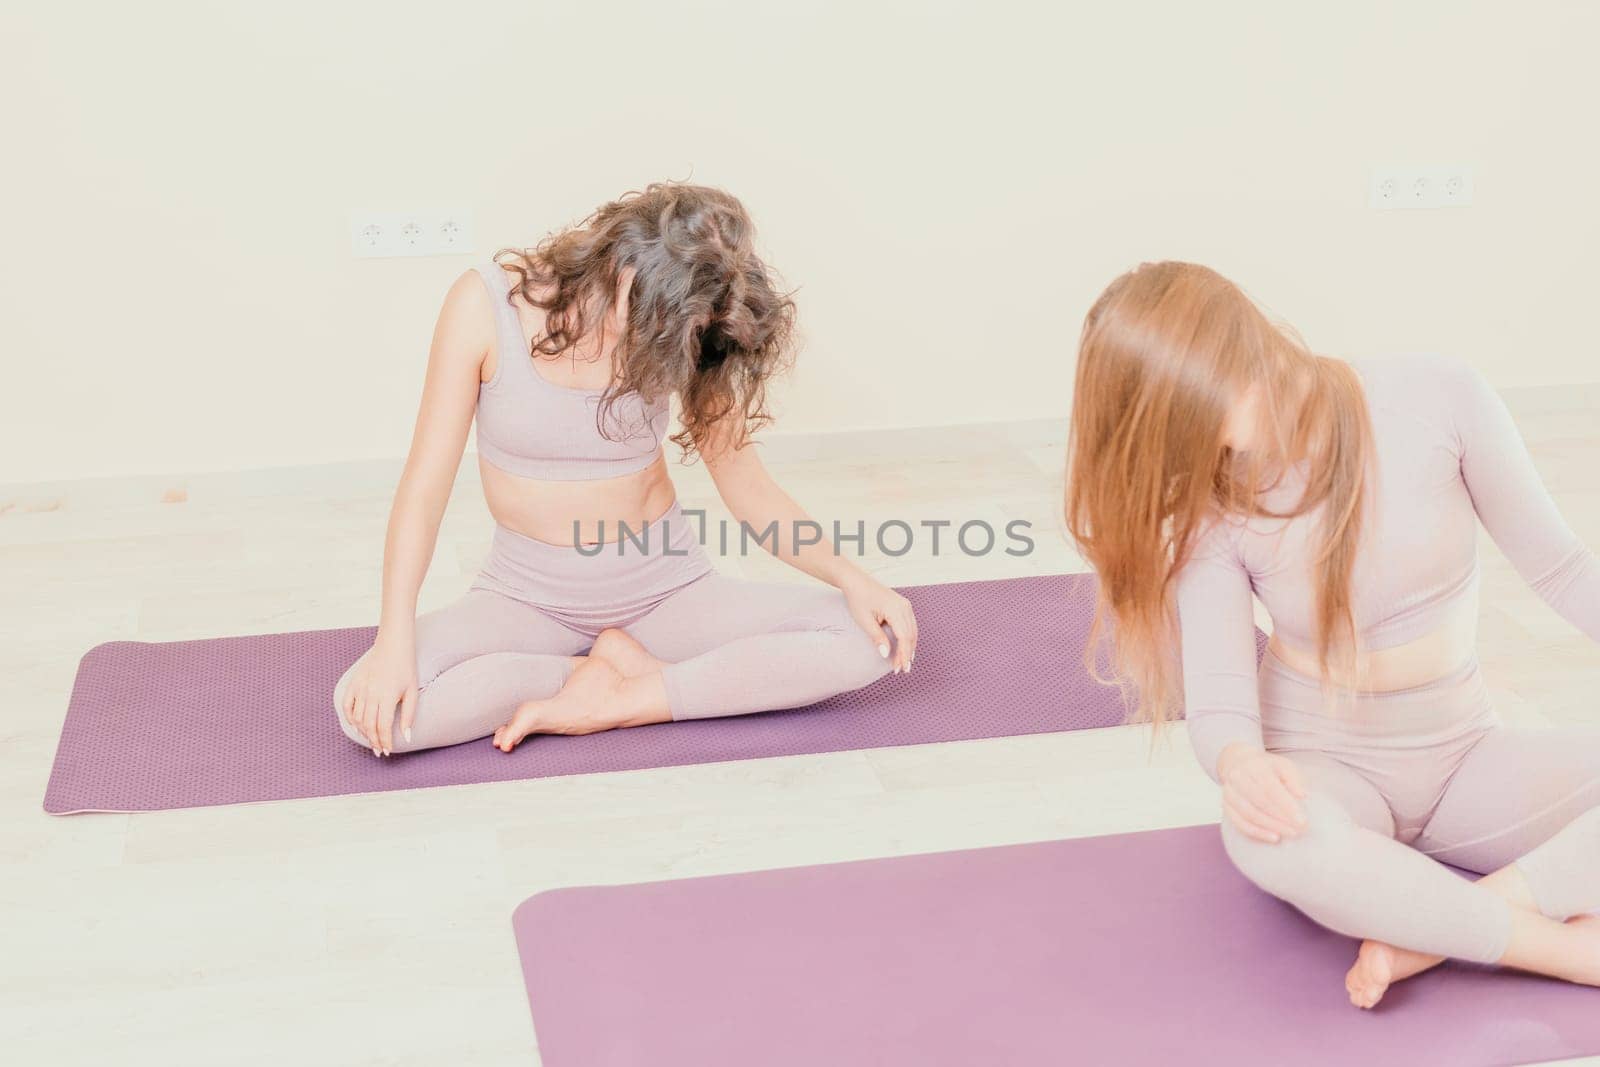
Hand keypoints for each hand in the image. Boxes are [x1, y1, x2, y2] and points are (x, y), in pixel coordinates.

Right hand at [340, 634, 417, 755]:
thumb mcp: (412, 691)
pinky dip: (349, 718)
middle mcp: (371, 693)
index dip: (385, 741)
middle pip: (369, 725)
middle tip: (379, 751)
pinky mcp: (353, 683)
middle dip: (374, 741)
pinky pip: (346, 705)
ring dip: (363, 732)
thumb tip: (406, 738)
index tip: (388, 751)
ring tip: (371, 740)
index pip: (383, 727)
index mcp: (387, 696)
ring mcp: (360, 688)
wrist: (393, 645)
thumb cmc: (406, 668)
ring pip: (357, 718)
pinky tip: (356, 726)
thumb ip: (409, 716)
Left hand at [841, 572, 917, 672]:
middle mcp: (904, 606)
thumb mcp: (865, 621)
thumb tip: (885, 655)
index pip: (904, 638)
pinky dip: (909, 638)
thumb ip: (877, 638)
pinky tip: (905, 648)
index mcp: (896, 610)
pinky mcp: (903, 605)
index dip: (903, 655)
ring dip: (909, 647)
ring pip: (913, 631)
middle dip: (907, 654)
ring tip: (904, 662)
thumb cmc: (858, 599)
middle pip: (911, 636)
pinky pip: (910, 625)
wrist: (856, 581)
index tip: (898, 668)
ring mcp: (905, 605)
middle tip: (901, 670)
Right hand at [1217, 743, 1307, 843]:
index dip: (1286, 806)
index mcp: (1255, 766)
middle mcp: (1238, 778)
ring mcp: (1229, 792)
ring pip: (1249, 814)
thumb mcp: (1284, 766)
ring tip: (1289, 833)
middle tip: (1299, 830)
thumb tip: (1302, 795)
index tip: (1302, 820)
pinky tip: (1273, 837)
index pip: (1270, 788)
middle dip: (1280, 819)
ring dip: (1271, 827)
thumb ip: (1294, 780)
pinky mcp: (1226, 806)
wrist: (1238, 763)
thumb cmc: (1265, 768)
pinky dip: (1257, 832)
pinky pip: (1239, 823)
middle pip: (1259, 802)